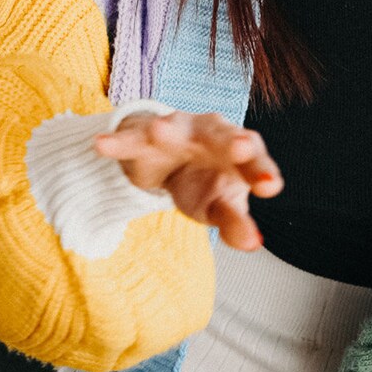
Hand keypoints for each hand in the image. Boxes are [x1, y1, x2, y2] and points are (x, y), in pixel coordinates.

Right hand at [94, 111, 282, 249]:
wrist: (168, 160)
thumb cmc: (205, 182)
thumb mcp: (219, 205)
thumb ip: (235, 223)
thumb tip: (253, 244)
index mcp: (238, 151)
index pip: (256, 159)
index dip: (263, 171)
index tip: (270, 187)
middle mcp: (211, 133)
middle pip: (223, 135)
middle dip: (230, 141)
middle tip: (241, 147)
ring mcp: (176, 131)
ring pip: (173, 128)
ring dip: (166, 129)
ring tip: (160, 131)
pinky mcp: (142, 136)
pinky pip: (130, 138)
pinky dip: (117, 142)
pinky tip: (101, 145)